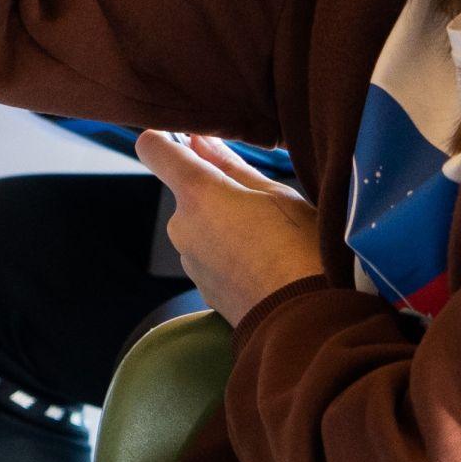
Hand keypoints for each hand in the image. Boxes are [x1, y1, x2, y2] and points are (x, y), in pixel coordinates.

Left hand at [134, 132, 325, 325]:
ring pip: (201, 224)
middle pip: (187, 191)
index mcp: (198, 194)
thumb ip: (232, 165)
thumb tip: (200, 141)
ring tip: (270, 238)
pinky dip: (229, 252)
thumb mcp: (277, 195)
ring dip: (225, 224)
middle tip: (262, 204)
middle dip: (216, 191)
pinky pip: (210, 254)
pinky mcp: (201, 286)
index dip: (167, 139)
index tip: (192, 142)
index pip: (153, 148)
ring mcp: (189, 259)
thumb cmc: (300, 252)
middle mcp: (181, 225)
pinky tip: (263, 262)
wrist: (307, 323)